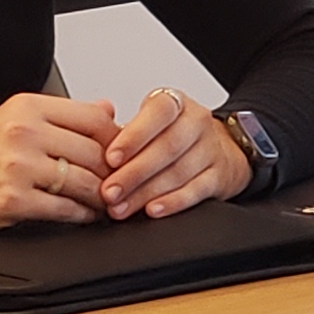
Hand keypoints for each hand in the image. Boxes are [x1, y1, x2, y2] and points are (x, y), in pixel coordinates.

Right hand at [0, 95, 115, 236]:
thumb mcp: (9, 120)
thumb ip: (58, 116)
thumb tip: (106, 110)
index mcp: (25, 108)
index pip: (92, 117)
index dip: (117, 138)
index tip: (124, 153)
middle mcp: (23, 133)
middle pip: (95, 151)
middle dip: (115, 173)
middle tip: (123, 183)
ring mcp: (18, 167)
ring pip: (85, 182)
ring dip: (102, 197)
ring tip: (107, 202)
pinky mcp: (13, 201)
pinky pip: (65, 210)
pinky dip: (82, 216)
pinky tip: (84, 215)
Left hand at [100, 90, 253, 218]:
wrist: (218, 149)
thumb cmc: (170, 136)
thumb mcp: (147, 124)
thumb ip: (118, 128)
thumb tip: (92, 131)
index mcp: (174, 103)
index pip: (157, 113)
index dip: (133, 137)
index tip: (110, 158)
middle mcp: (196, 121)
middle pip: (166, 147)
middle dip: (133, 173)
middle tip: (109, 192)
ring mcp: (211, 148)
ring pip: (178, 172)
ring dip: (146, 193)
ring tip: (121, 207)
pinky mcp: (221, 176)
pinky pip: (196, 191)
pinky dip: (172, 203)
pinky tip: (152, 210)